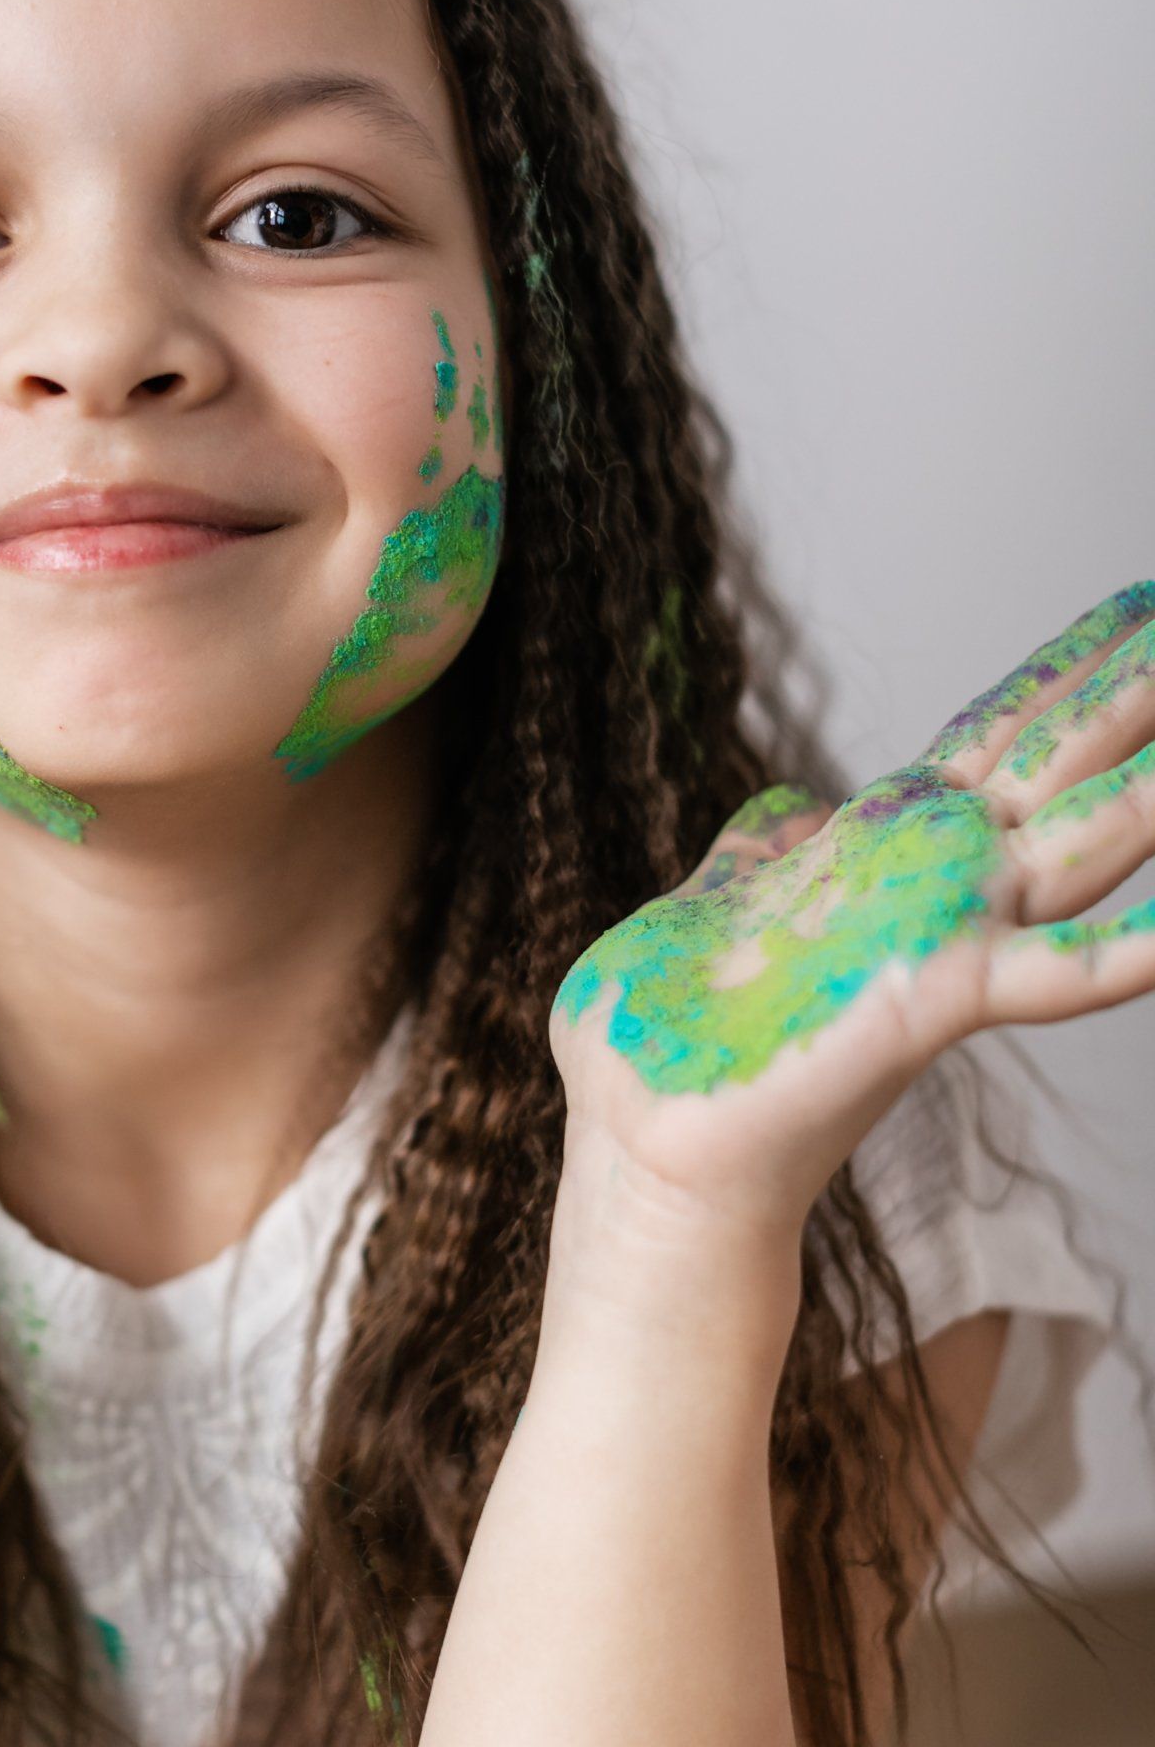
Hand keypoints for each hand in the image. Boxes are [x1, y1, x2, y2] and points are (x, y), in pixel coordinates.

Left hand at [551, 581, 1154, 1232]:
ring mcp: (950, 935)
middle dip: (1144, 690)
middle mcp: (944, 878)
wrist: (642, 1144)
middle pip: (1072, 756)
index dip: (1075, 663)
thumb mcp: (716, 899)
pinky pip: (1055, 972)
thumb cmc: (670, 1039)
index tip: (1143, 602)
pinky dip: (1132, 952)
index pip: (1006, 730)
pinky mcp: (932, 999)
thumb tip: (791, 809)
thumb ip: (765, 848)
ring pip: (1094, 840)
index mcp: (893, 842)